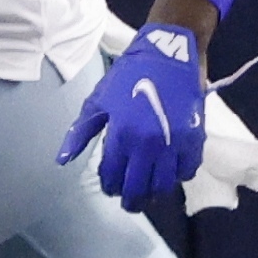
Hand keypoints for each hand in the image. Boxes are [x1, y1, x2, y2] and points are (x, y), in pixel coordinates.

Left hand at [64, 26, 209, 204]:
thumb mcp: (98, 101)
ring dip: (154, 193)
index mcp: (122, 135)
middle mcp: (149, 144)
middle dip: (131, 200)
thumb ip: (80, 133)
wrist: (169, 55)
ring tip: (147, 192)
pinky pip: (188, 170)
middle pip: (139, 188)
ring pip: (165, 185)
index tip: (109, 188)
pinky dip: (178, 176)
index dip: (109, 186)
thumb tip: (62, 160)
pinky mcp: (195, 138)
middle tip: (128, 202)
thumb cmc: (128, 76)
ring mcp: (175, 143)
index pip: (113, 176)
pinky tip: (168, 172)